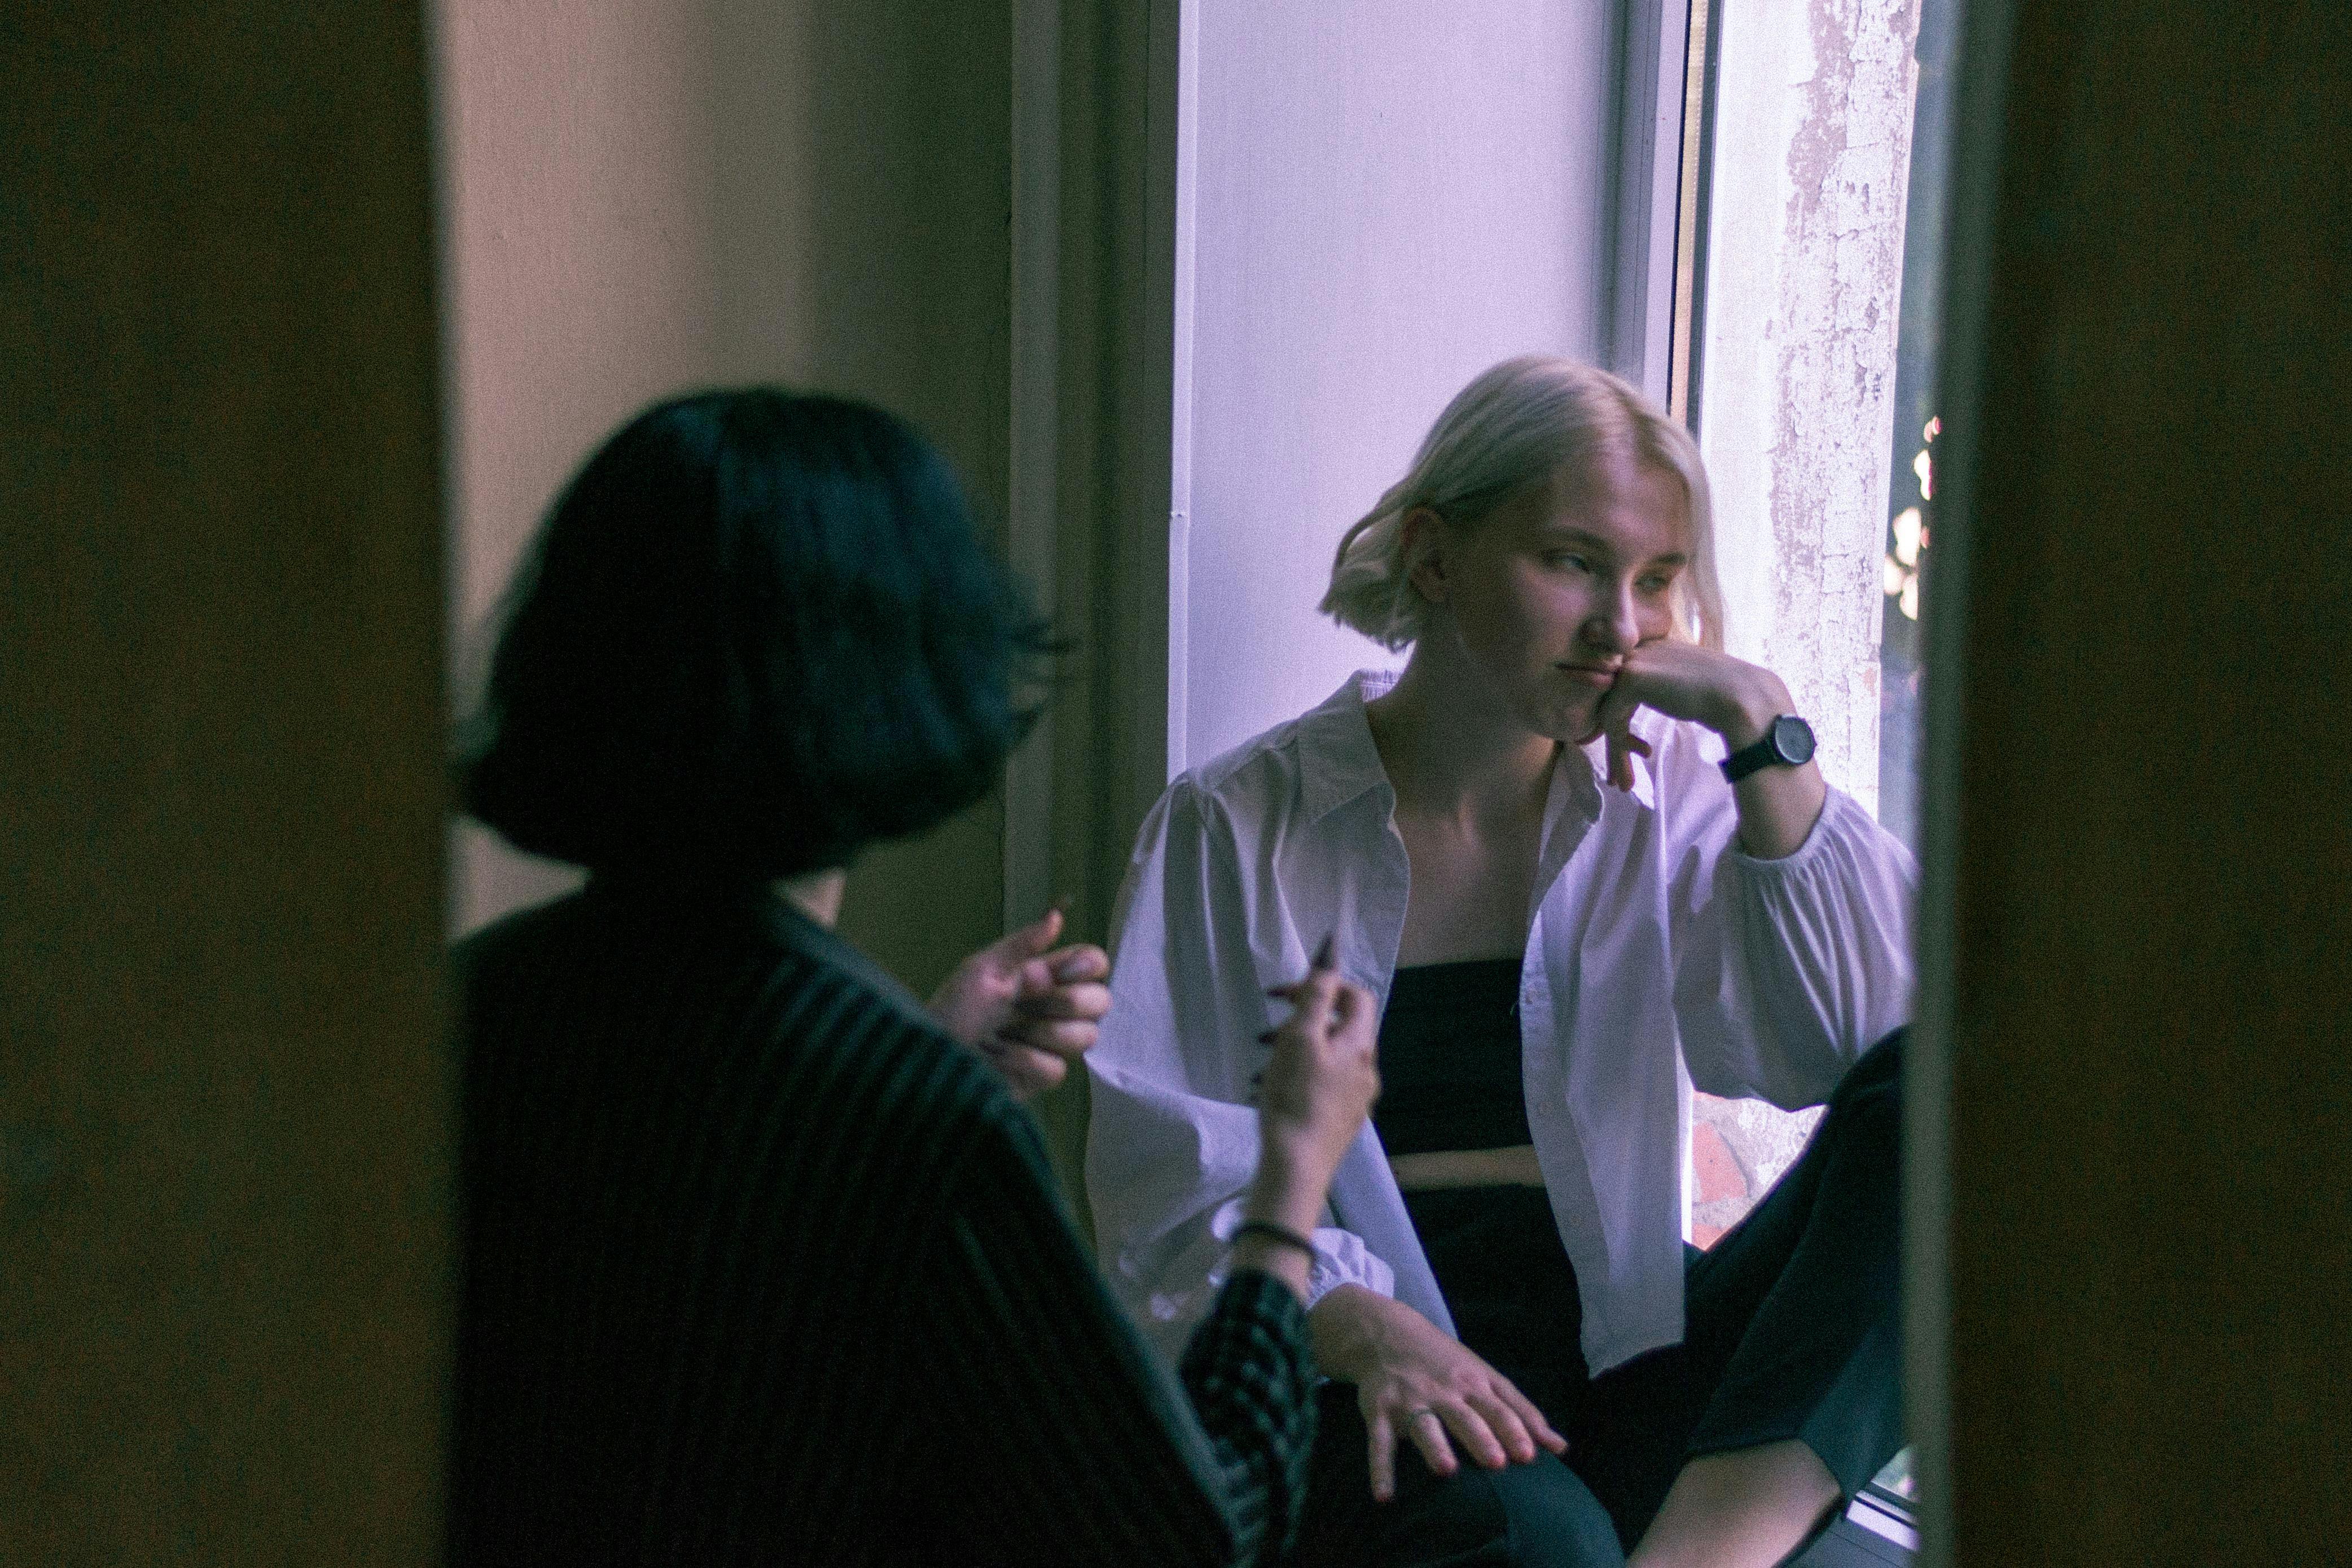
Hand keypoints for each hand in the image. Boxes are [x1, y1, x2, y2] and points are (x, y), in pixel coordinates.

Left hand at [928, 907, 1110, 1101]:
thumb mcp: (982, 970)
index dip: (1088, 966)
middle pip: (1100, 1001)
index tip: (1060, 971)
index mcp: (1044, 975)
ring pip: (1085, 1036)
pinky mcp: (1042, 1075)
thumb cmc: (952, 1010)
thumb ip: (1023, 945)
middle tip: (1025, 1002)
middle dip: (1065, 1002)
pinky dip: (1021, 1060)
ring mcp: (1051, 1042)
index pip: (1093, 963)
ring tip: (1003, 1032)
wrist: (931, 1060)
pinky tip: (998, 1057)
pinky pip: (1056, 1068)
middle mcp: (1054, 1007)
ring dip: (1039, 1032)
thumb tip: (1057, 916)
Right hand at [1251, 939, 1381, 1197]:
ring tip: (1263, 1060)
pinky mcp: (1341, 1121)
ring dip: (1295, 1049)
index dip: (1325, 984)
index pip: (1356, 996)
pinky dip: (1299, 1075)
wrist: (1296, 1168)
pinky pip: (1322, 1085)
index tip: (1286, 994)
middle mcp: (1367, 1071)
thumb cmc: (1294, 1097)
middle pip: (1340, 1027)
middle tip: (1268, 1031)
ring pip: (1328, 1058)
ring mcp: (1356, 1099)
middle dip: (1302, 1020)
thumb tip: (1331, 954)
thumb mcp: (1299, 1036)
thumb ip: (1315, 994)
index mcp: (1360, 1045)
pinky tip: (1270, 1089)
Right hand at [1308, 1285, 1567, 1502]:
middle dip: (1480, 1438)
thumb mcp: (1485, 1377)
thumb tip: (1561, 1448)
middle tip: (1496, 1463)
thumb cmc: (1446, 1363)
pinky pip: (1379, 1442)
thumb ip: (1521, 1412)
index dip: (1514, 1430)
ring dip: (1435, 1446)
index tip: (1529, 1455)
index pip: (1498, 1407)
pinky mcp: (1379, 1411)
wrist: (1387, 1333)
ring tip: (1446, 1469)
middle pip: (1465, 1416)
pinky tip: (1384, 1496)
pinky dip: (1380, 1469)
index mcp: (1472, 1383)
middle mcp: (1443, 1391)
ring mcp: (1410, 1400)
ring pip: (1424, 1425)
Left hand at [1591, 640, 1787, 791]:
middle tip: (1618, 777)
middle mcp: (1640, 649)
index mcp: (1653, 650)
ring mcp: (1634, 661)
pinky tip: (1635, 769)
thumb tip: (1648, 704)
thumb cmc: (1722, 700)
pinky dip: (1619, 748)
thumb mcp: (1684, 689)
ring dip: (1616, 752)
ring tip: (1622, 784)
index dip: (1624, 725)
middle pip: (1612, 703)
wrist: (1742, 698)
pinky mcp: (1632, 678)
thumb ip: (1663, 689)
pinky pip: (1612, 719)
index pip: (1623, 690)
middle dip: (1615, 743)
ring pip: (1609, 713)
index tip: (1637, 753)